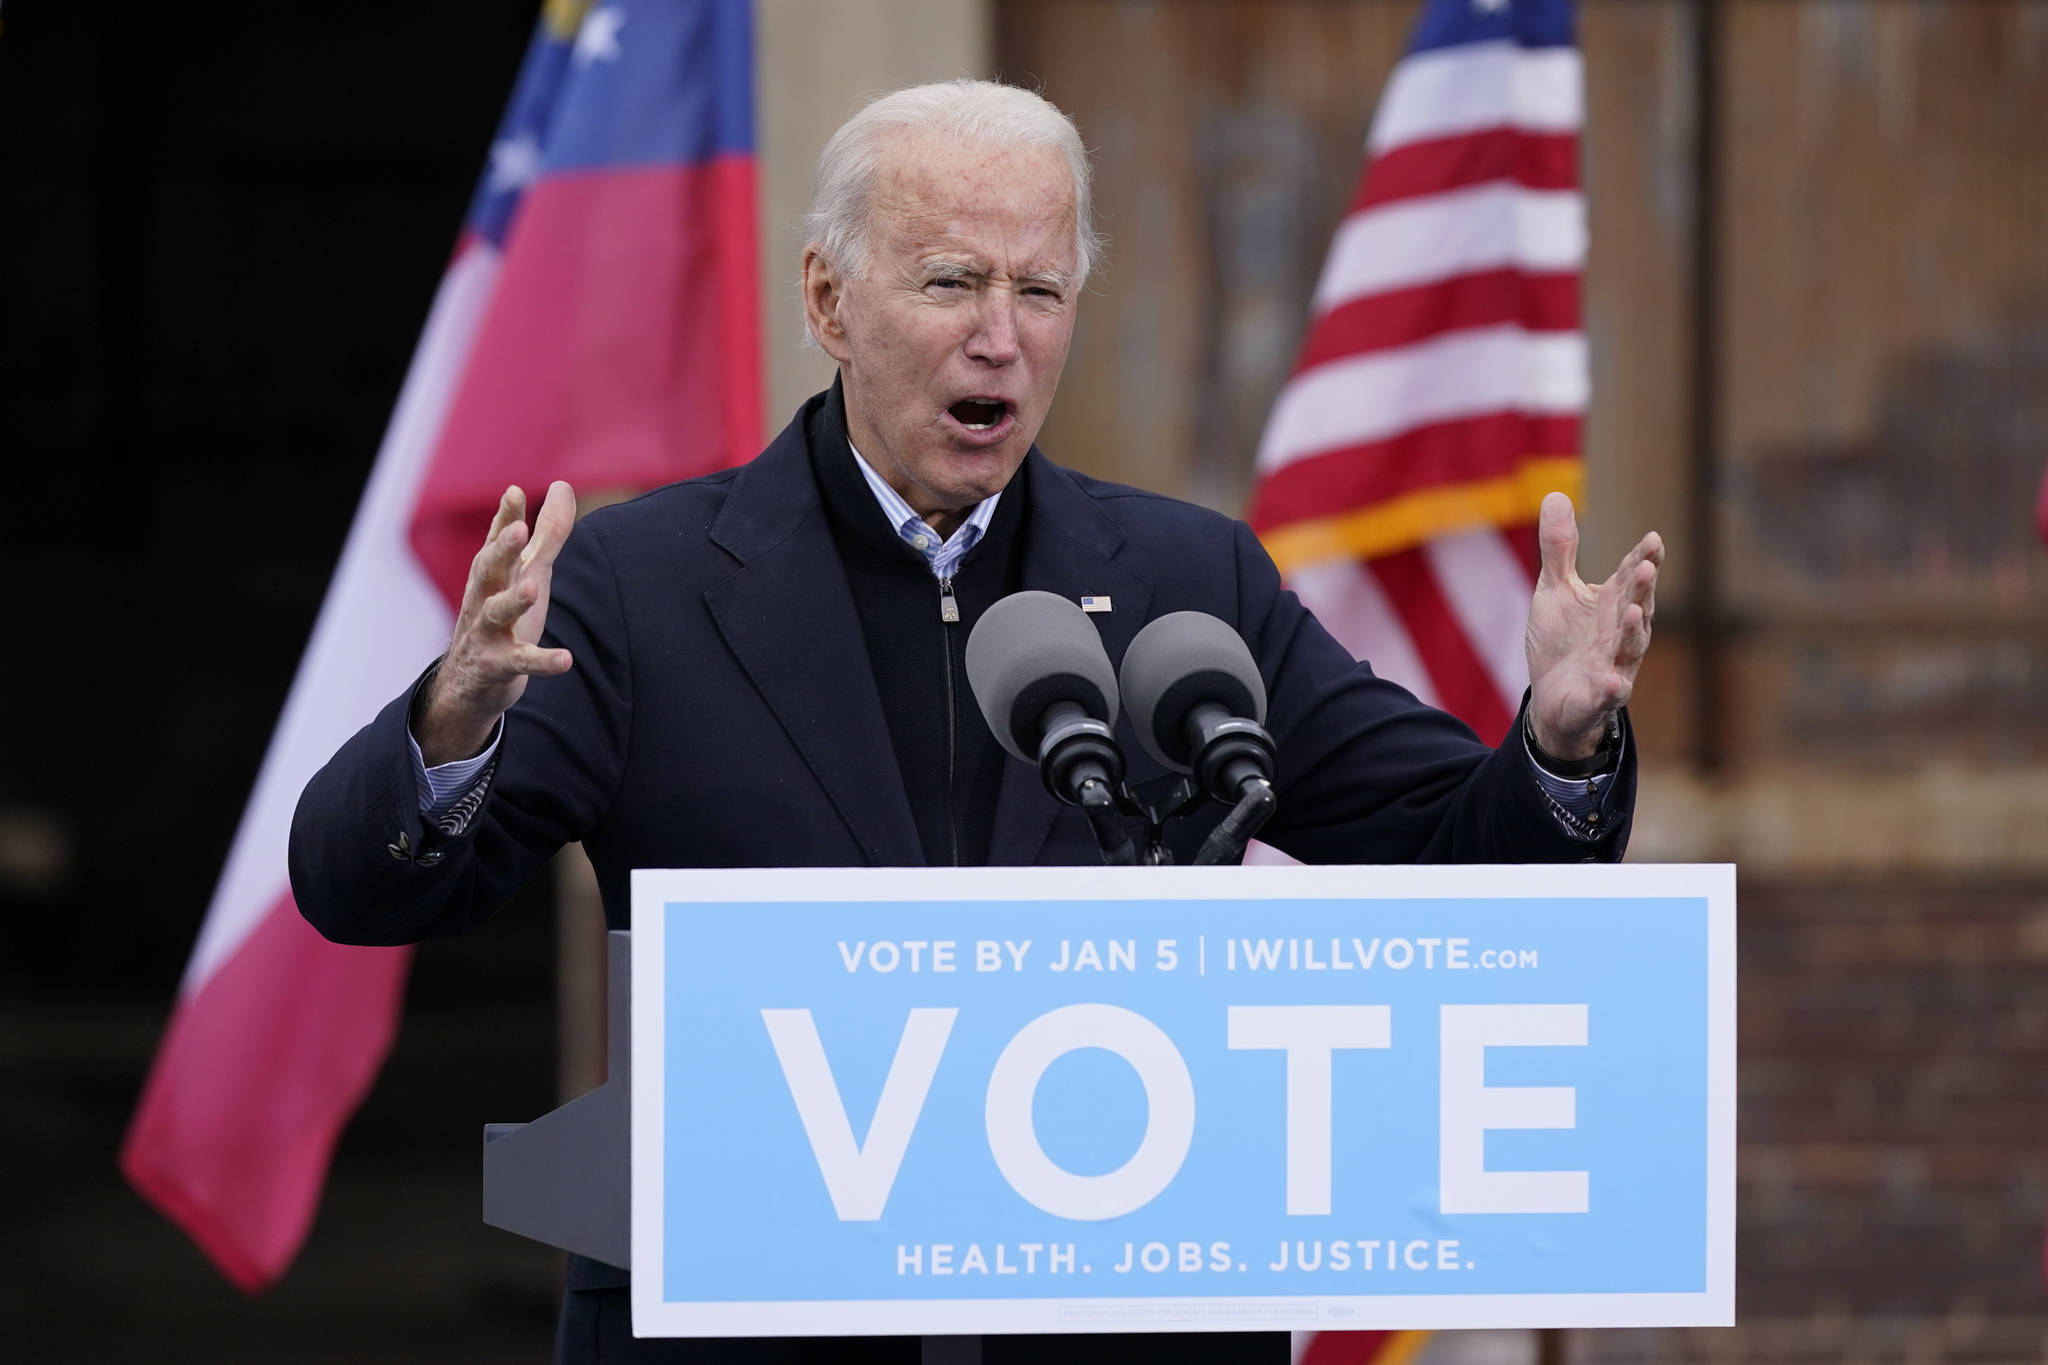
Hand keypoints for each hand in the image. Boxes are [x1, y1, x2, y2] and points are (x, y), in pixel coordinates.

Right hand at [416, 481, 577, 764]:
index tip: (515, 492)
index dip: (505, 518)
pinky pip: (519, 663)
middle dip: (501, 550)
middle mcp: (483, 599)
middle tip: (518, 530)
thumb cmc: (503, 617)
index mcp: (492, 575)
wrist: (468, 683)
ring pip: (495, 613)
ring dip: (514, 601)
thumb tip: (562, 486)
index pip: (496, 541)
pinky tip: (566, 659)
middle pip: (489, 570)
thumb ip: (547, 534)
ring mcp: (487, 633)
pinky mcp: (497, 666)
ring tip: (534, 588)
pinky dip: (541, 661)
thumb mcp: (527, 572)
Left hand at [1522, 492, 1661, 759]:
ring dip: (1632, 631)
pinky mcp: (1598, 697)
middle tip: (1646, 566)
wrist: (1552, 698)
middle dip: (1641, 588)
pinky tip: (1613, 682)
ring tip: (1633, 612)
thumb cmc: (1561, 640)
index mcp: (1612, 602)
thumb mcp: (1555, 589)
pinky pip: (1609, 694)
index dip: (1642, 558)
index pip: (1630, 575)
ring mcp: (1613, 665)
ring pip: (1629, 648)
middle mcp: (1620, 632)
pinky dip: (1612, 688)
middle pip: (1636, 606)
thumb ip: (1559, 549)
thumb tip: (1555, 494)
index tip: (1652, 539)